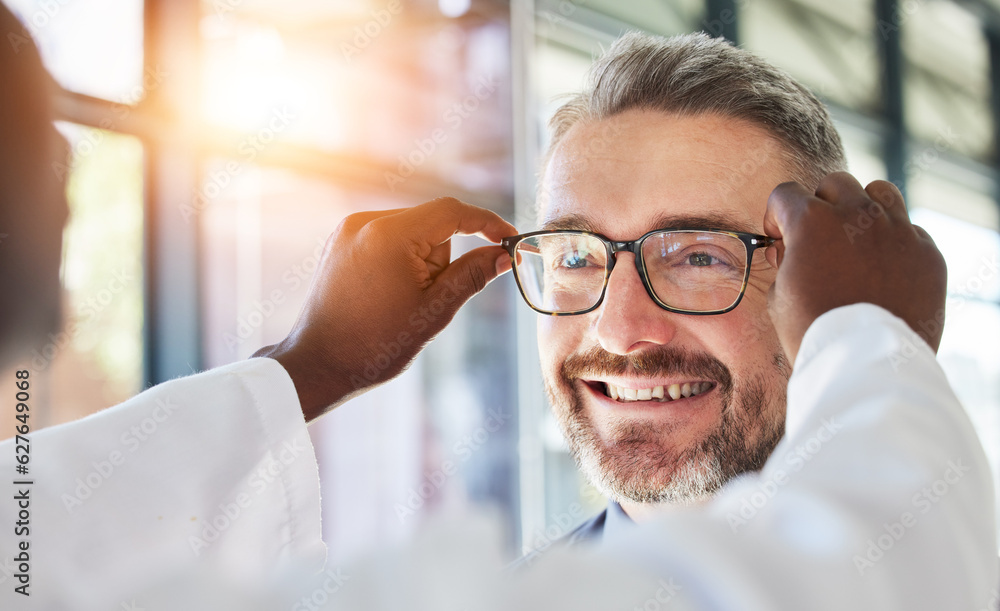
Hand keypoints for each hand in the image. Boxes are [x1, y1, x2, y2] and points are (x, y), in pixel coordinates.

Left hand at [254, 197, 515, 420]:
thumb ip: (472, 275)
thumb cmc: (376, 344)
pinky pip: (387, 237)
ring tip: (401, 300)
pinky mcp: (340, 240)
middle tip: (430, 297)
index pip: (452, 212)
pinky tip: (388, 292)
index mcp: (390, 235)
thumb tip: (503, 256)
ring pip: (410, 230)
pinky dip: (400, 258)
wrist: (319, 364)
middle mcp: (366, 222)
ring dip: (421, 259)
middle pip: (431, 222)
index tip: (510, 241)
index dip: (487, 223)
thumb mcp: (434, 311)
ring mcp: (349, 229)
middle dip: (443, 256)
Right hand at [763, 172, 946, 363]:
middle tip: (818, 238)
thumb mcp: (780, 296)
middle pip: (836, 184)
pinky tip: (884, 270)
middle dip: (820, 206)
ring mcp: (898, 231)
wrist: (866, 363)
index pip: (786, 194)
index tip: (780, 238)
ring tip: (857, 238)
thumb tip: (789, 250)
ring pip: (880, 192)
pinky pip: (910, 230)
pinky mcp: (927, 253)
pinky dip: (894, 243)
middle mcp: (858, 215)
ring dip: (863, 208)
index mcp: (813, 221)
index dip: (776, 216)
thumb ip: (785, 261)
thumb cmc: (813, 332)